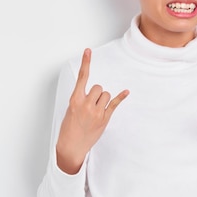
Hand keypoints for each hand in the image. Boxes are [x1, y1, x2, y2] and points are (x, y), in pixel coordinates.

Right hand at [56, 48, 128, 173]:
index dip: (86, 63)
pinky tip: (126, 92)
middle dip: (96, 93)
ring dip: (103, 100)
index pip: (82, 78)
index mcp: (75, 100)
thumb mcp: (70, 110)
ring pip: (106, 95)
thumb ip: (80, 99)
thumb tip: (92, 93)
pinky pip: (114, 104)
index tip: (88, 51)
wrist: (71, 146)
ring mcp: (96, 112)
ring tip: (96, 111)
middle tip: (91, 104)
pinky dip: (121, 97)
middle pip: (98, 87)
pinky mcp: (104, 119)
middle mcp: (86, 104)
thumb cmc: (69, 127)